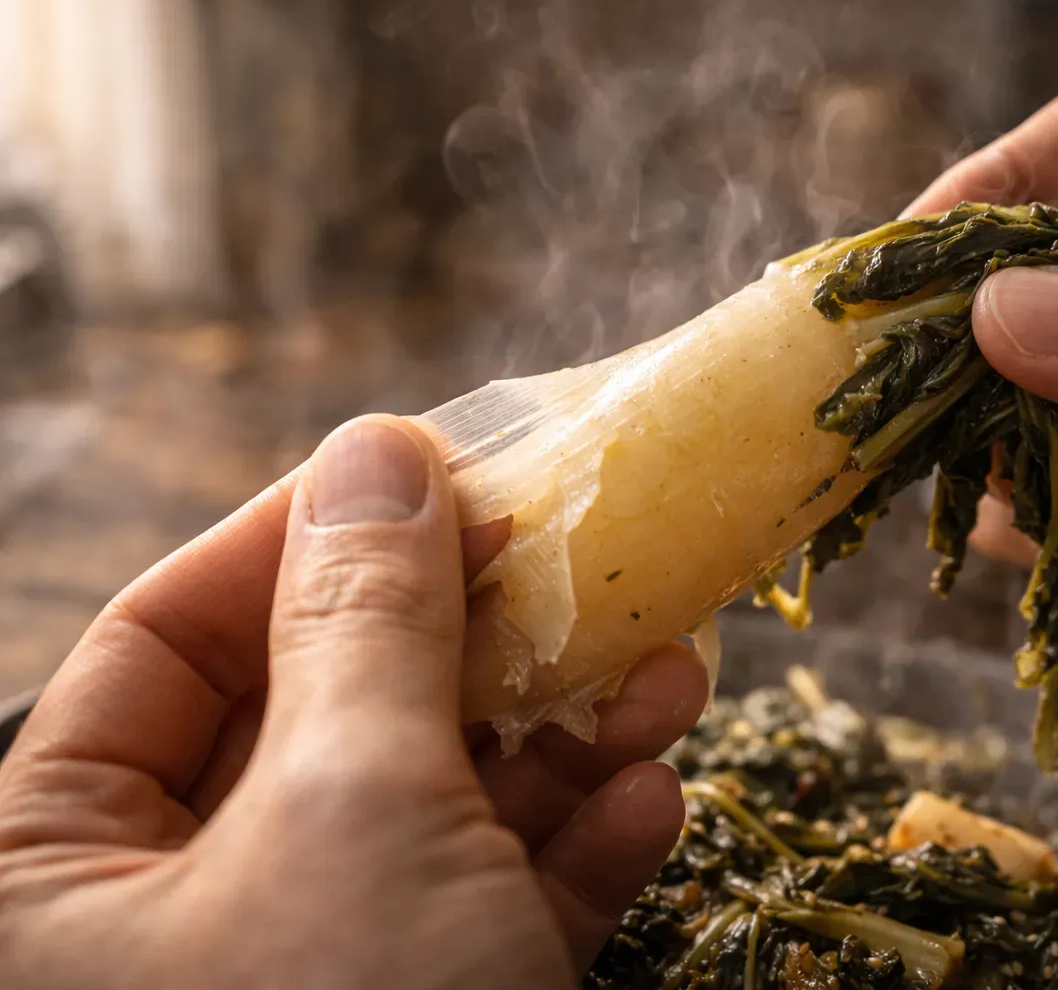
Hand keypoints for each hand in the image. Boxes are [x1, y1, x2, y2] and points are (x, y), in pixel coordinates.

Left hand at [0, 416, 707, 987]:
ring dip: (558, 735)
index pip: (165, 644)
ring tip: (664, 664)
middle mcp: (161, 932)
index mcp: (47, 882)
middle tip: (574, 559)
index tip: (427, 466)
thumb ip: (369, 626)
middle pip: (321, 718)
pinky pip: (487, 913)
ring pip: (426, 812)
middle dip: (470, 639)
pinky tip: (653, 792)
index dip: (301, 538)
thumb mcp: (356, 819)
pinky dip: (574, 853)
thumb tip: (377, 453)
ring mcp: (304, 982)